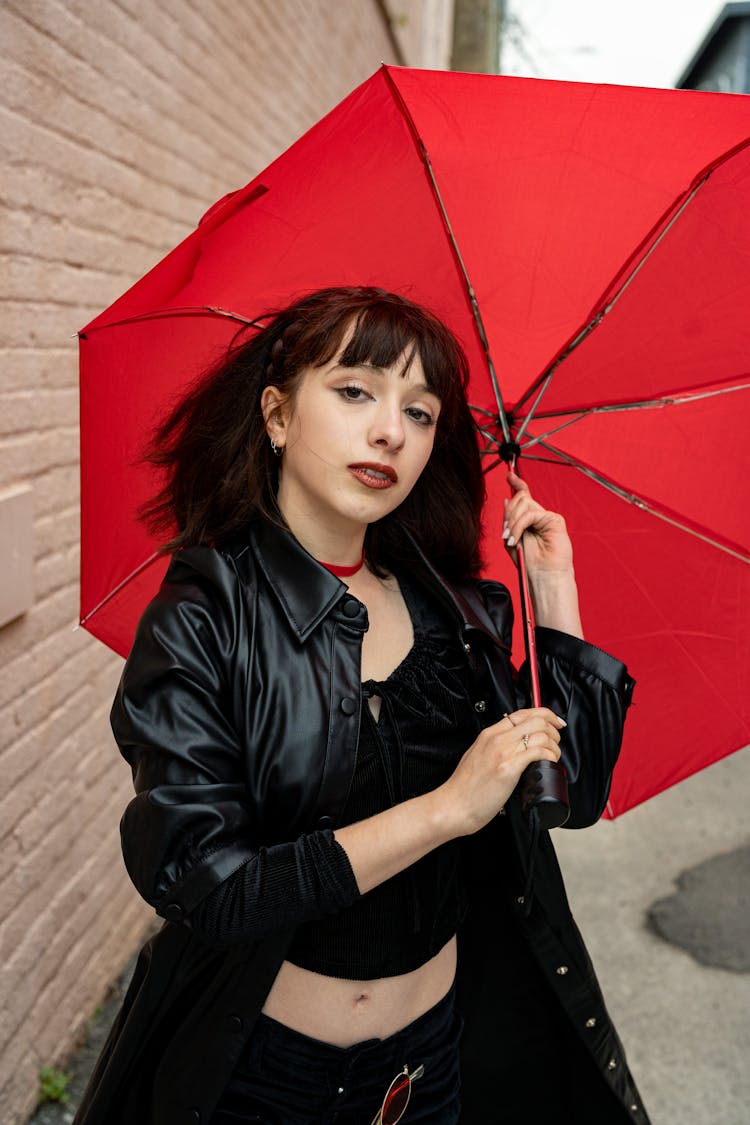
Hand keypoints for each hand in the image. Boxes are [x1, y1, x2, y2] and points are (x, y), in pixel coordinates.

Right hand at [435, 708, 564, 836]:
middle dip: (554, 729)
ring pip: (541, 734)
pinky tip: (549, 762)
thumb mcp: (477, 756)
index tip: (554, 722)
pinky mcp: (509, 768)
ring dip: (554, 745)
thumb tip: (513, 747)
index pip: (522, 713)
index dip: (544, 715)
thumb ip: (493, 747)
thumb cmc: (464, 788)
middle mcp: (497, 739)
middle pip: (536, 719)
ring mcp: (503, 752)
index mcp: (489, 734)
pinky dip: (550, 755)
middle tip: (556, 741)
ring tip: (553, 756)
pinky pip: (538, 752)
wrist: (454, 805)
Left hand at [503, 470, 572, 576]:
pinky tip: (515, 539)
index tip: (509, 475)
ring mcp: (547, 517)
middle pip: (520, 498)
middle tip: (505, 533)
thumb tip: (507, 499)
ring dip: (512, 521)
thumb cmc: (529, 563)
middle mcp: (539, 516)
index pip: (524, 496)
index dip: (517, 483)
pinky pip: (530, 514)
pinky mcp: (554, 520)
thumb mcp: (511, 539)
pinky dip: (518, 526)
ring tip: (510, 538)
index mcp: (530, 520)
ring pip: (524, 503)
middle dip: (508, 513)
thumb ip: (509, 520)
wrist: (544, 576)